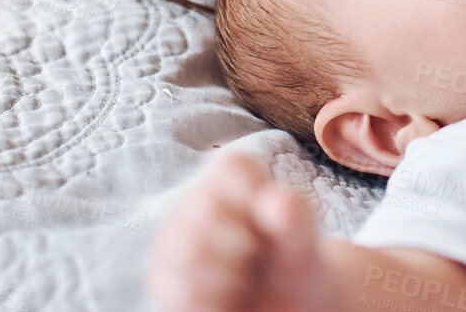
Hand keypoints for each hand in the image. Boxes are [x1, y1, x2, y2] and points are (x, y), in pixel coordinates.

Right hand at [147, 149, 328, 311]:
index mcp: (232, 172)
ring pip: (190, 256)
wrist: (280, 305)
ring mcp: (172, 237)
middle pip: (208, 215)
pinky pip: (181, 292)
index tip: (274, 219)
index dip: (258, 200)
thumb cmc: (290, 263)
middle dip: (245, 249)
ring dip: (230, 280)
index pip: (234, 166)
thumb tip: (280, 199)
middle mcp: (194, 198)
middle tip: (258, 258)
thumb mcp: (302, 243)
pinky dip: (215, 303)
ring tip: (244, 280)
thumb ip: (297, 220)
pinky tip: (228, 298)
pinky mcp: (162, 276)